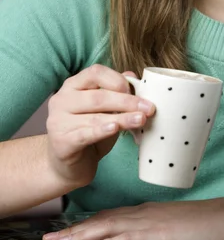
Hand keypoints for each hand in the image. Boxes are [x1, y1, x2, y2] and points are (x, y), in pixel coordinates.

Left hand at [42, 198, 223, 239]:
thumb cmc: (206, 227)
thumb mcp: (175, 233)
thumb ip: (154, 237)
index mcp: (146, 214)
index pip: (109, 219)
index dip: (85, 226)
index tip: (64, 234)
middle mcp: (144, 214)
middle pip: (102, 222)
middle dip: (74, 232)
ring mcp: (151, 223)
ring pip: (109, 229)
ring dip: (81, 237)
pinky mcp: (160, 235)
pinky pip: (129, 239)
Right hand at [46, 64, 154, 188]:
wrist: (69, 166)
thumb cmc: (89, 131)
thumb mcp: (104, 110)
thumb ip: (115, 92)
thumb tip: (132, 75)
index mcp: (73, 85)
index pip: (95, 73)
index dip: (117, 79)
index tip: (134, 90)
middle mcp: (62, 100)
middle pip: (98, 96)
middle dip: (126, 102)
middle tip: (148, 108)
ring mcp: (58, 121)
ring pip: (95, 117)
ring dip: (122, 118)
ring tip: (141, 119)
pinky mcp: (61, 142)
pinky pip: (85, 134)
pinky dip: (102, 131)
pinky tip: (115, 128)